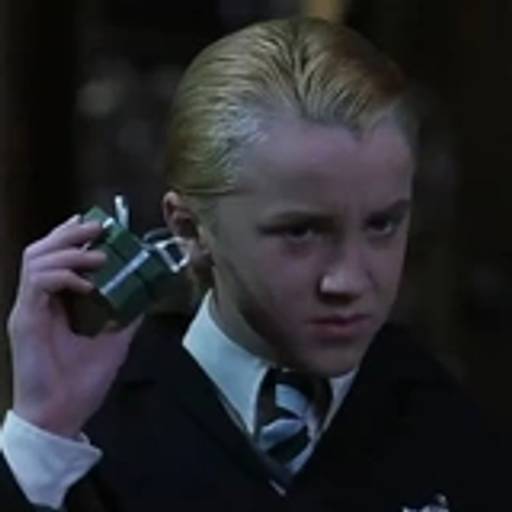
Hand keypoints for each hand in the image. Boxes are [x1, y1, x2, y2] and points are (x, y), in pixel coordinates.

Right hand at [7, 215, 141, 437]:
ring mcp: (28, 309)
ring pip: (34, 259)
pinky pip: (38, 282)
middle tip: (97, 227)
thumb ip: (125, 317)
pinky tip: (87, 282)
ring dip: (68, 250)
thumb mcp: (113, 342)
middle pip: (40, 250)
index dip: (70, 237)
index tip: (96, 225)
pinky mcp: (24, 320)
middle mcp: (36, 301)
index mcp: (52, 305)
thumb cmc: (81, 383)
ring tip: (98, 253)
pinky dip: (63, 274)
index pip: (54, 258)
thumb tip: (145, 296)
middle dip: (68, 233)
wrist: (60, 417)